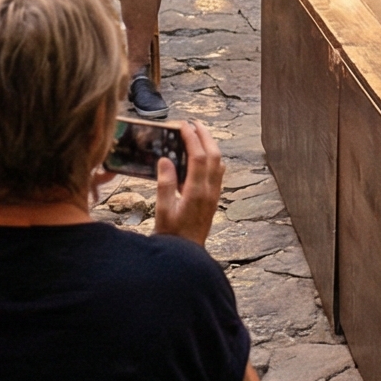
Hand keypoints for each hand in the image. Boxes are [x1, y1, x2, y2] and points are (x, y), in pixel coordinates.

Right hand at [152, 119, 225, 245]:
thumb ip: (165, 185)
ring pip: (218, 162)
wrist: (187, 257)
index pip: (198, 157)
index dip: (191, 138)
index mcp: (196, 192)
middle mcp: (209, 191)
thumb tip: (165, 160)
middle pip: (213, 155)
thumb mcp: (162, 211)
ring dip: (210, 145)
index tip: (183, 125)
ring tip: (198, 134)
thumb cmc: (171, 237)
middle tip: (193, 123)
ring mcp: (214, 195)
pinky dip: (212, 158)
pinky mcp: (213, 200)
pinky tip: (204, 157)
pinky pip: (218, 173)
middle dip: (205, 135)